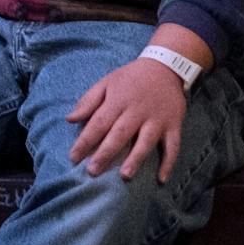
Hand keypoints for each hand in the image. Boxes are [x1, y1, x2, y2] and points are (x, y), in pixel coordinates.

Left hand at [66, 56, 189, 181]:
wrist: (165, 66)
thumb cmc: (131, 77)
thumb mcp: (107, 82)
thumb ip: (88, 101)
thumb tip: (69, 119)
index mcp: (118, 100)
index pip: (98, 123)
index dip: (85, 141)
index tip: (73, 157)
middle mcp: (137, 111)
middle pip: (120, 134)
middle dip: (105, 153)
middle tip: (92, 172)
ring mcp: (157, 119)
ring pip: (146, 141)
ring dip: (135, 158)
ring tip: (124, 175)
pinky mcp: (174, 125)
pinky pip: (173, 146)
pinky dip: (169, 162)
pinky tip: (161, 178)